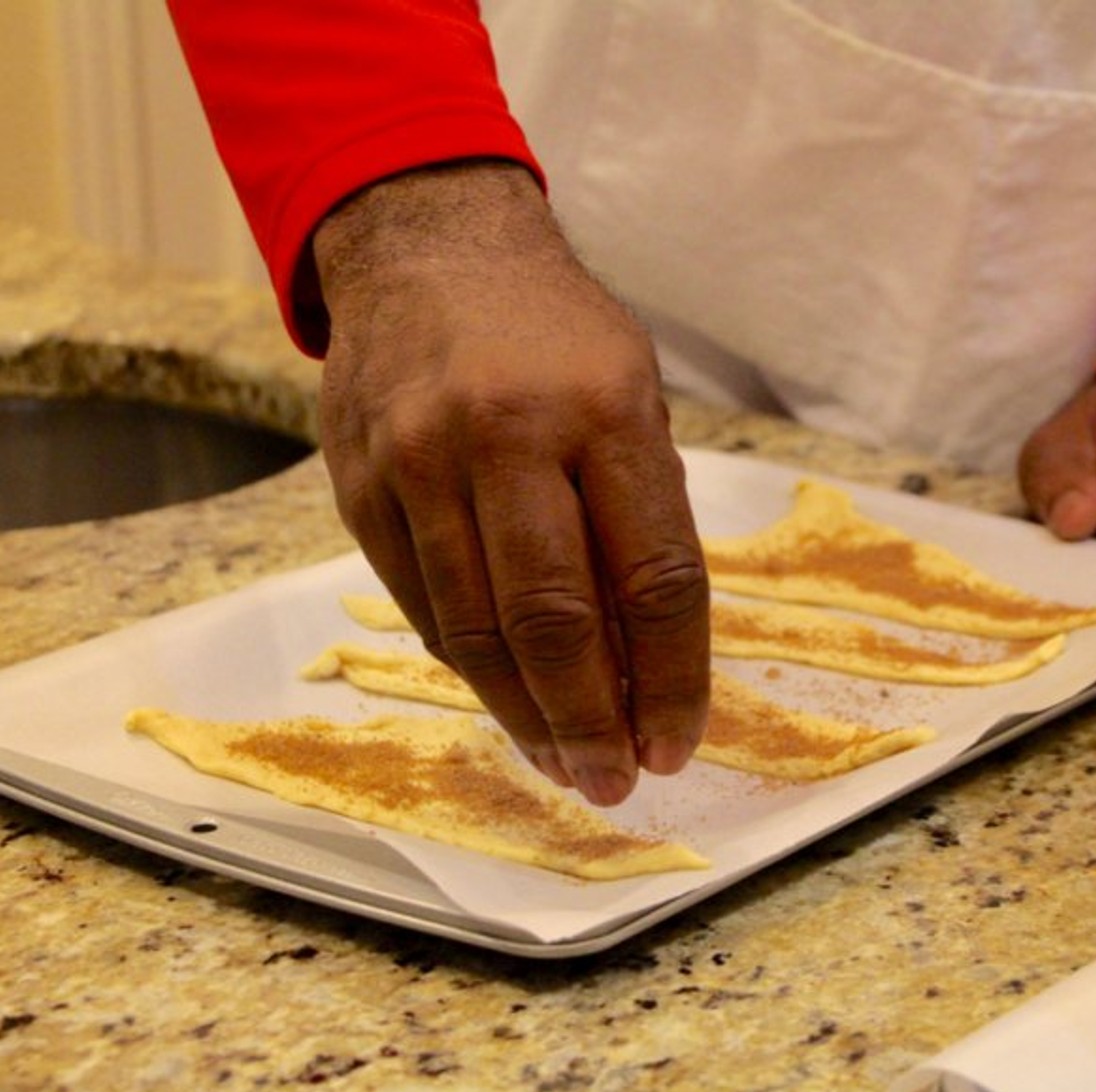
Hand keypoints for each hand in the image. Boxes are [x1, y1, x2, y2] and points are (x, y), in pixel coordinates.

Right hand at [311, 161, 709, 805]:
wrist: (426, 247)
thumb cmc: (555, 334)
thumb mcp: (633, 393)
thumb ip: (640, 513)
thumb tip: (646, 659)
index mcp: (604, 409)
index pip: (653, 576)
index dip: (671, 677)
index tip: (677, 744)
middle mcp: (507, 435)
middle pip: (555, 618)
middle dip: (590, 721)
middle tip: (613, 782)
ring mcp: (421, 462)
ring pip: (475, 630)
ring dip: (525, 715)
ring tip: (563, 763)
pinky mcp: (361, 487)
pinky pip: (420, 607)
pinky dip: (469, 667)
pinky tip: (506, 699)